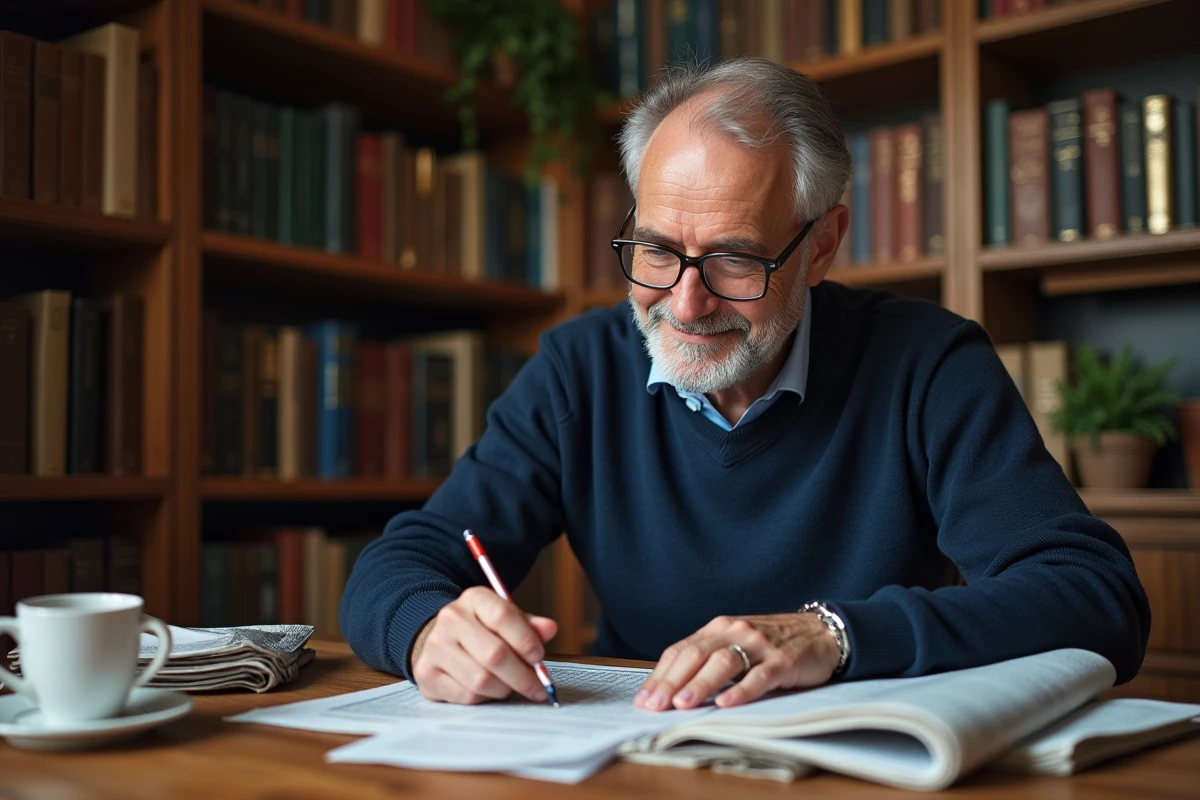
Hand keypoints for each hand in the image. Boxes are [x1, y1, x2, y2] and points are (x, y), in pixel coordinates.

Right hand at [410, 586, 557, 704]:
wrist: (438, 637)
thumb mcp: (505, 619)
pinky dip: (485, 699)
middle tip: (538, 686)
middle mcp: (451, 619)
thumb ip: (529, 625)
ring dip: (505, 689)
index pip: (502, 615)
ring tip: (511, 686)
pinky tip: (489, 690)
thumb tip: (550, 629)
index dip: (526, 640)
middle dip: (523, 676)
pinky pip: (466, 696)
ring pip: (481, 680)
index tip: (539, 658)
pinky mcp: (427, 674)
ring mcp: (435, 647)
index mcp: (474, 598)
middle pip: (495, 654)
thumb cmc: (480, 630)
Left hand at [634, 613, 840, 711]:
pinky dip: (742, 691)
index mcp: (718, 629)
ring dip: (701, 684)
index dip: (660, 675)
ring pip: (724, 663)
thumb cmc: (771, 642)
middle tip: (655, 705)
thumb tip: (672, 688)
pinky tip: (727, 703)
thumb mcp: (735, 643)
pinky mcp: (783, 662)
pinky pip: (759, 676)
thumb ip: (708, 658)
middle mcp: (735, 633)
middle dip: (672, 681)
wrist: (819, 632)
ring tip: (683, 704)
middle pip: (696, 655)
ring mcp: (759, 646)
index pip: (681, 651)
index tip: (644, 698)